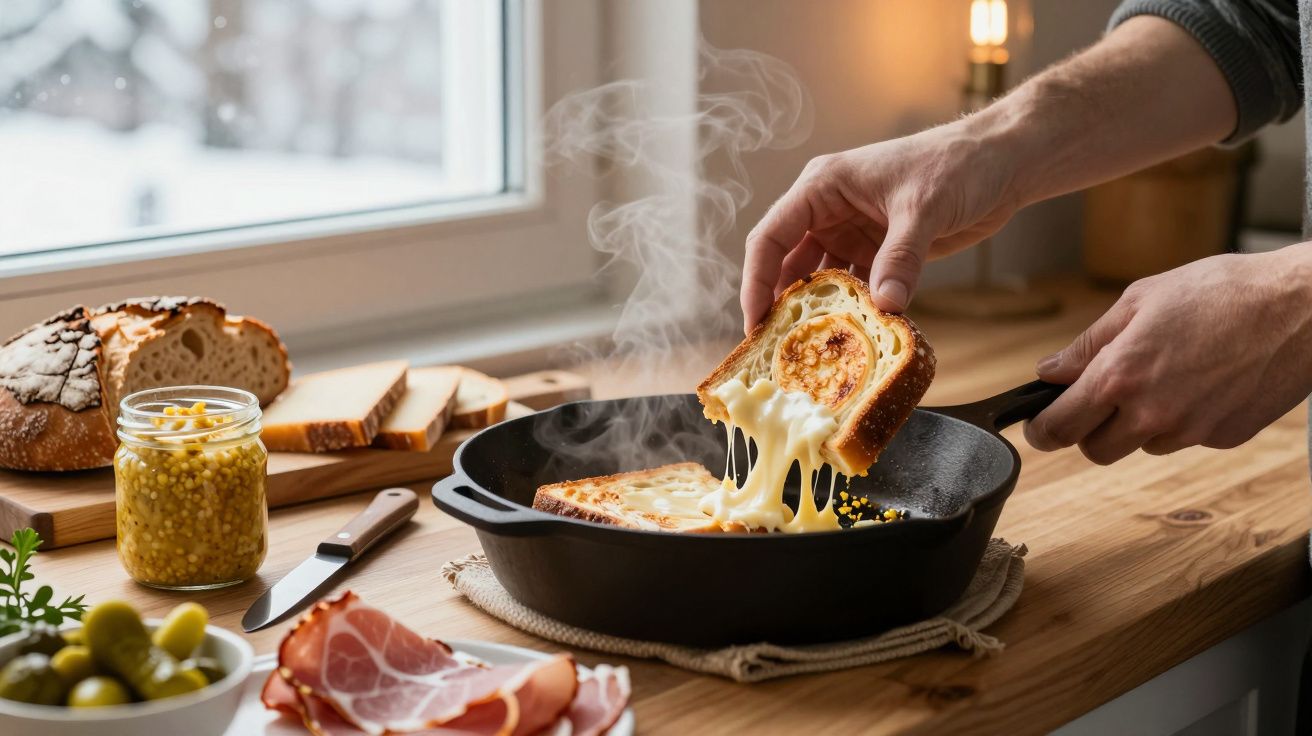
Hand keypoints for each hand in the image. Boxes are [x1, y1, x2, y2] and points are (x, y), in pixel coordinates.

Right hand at [741, 123, 1021, 329]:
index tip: (756, 322)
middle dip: (780, 305)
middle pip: (786, 263)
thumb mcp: (924, 209)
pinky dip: (851, 312)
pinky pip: (854, 288)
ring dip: (816, 312)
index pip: (771, 236)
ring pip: (819, 280)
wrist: (1002, 162)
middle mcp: (828, 211)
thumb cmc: (958, 164)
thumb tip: (885, 305)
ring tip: (809, 352)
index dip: (757, 280)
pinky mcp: (877, 252)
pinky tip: (851, 339)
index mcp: (823, 187)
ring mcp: (851, 232)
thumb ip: (901, 257)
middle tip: (776, 350)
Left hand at [1025, 247, 1311, 463]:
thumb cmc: (1221, 291)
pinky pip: (1184, 439)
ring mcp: (1190, 431)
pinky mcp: (1224, 438)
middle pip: (1095, 451)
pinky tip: (1200, 381)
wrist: (1301, 307)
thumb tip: (1049, 371)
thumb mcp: (1139, 301)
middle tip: (1099, 399)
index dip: (1041, 430)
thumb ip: (1088, 344)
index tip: (1038, 425)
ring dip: (1138, 424)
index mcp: (1120, 376)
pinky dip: (1181, 419)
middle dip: (1088, 430)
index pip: (1060, 428)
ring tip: (1165, 374)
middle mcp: (1151, 413)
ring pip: (1141, 446)